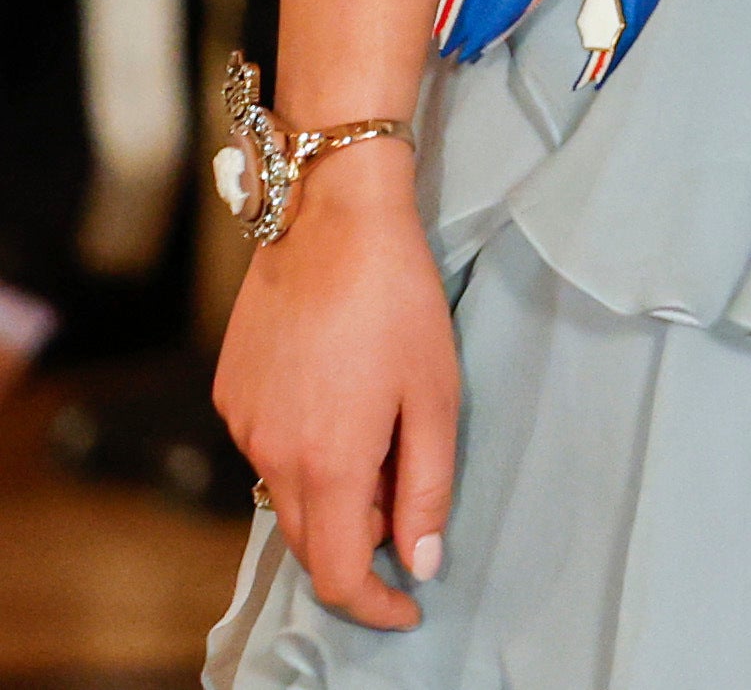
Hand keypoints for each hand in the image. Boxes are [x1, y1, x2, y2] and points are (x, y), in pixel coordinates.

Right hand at [210, 140, 455, 629]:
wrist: (330, 225)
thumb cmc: (398, 304)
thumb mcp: (437, 397)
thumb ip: (427, 488)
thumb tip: (424, 560)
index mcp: (328, 464)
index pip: (339, 573)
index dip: (376, 604)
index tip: (410, 608)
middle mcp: (270, 456)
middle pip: (310, 541)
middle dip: (360, 551)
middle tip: (410, 525)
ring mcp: (242, 426)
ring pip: (287, 496)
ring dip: (335, 497)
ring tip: (385, 443)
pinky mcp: (229, 396)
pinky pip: (268, 451)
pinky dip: (307, 455)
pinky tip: (343, 409)